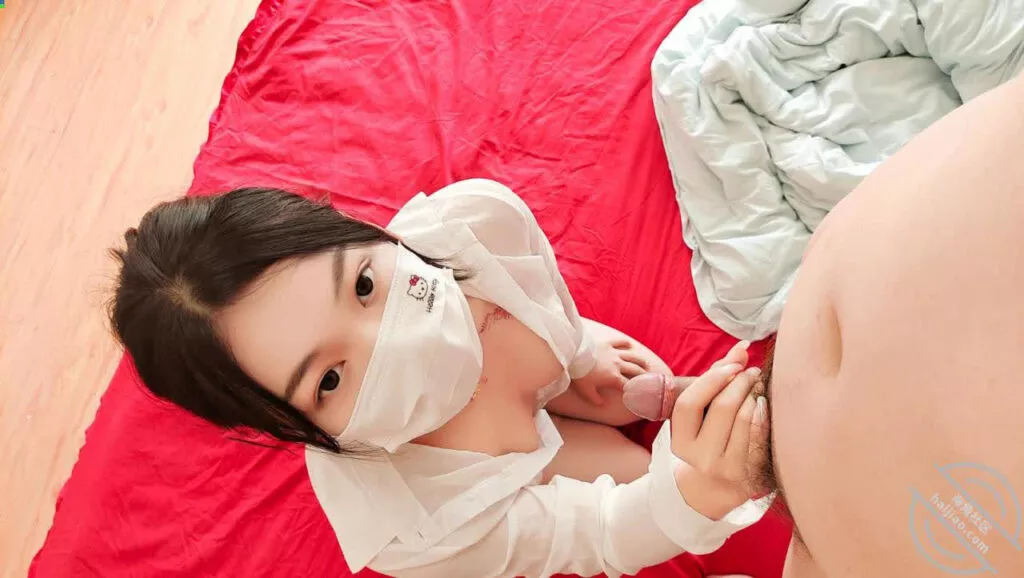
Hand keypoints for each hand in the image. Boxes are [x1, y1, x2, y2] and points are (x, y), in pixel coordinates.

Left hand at [570, 336, 651, 405]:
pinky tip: (629, 344)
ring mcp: (613, 353)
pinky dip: (625, 343)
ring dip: (640, 360)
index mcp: (613, 377)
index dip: (635, 390)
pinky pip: (619, 342)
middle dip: (643, 375)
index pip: (628, 385)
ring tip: (646, 364)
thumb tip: (602, 404)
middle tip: (648, 379)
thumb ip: (595, 399)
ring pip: (632, 356)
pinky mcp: (607, 343)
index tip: (639, 393)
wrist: (572, 354)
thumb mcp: (585, 391)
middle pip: (635, 370)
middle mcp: (617, 364)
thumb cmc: (578, 374)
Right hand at [669, 341, 768, 519]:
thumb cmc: (703, 444)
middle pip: (721, 409)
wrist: (707, 493)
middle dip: (740, 383)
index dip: (711, 380)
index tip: (732, 367)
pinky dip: (763, 415)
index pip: (689, 404)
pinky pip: (759, 436)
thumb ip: (714, 380)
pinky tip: (762, 406)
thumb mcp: (698, 417)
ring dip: (753, 395)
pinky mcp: (746, 475)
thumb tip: (741, 348)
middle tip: (751, 371)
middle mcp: (698, 457)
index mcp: (679, 441)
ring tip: (757, 385)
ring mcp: (723, 468)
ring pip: (744, 420)